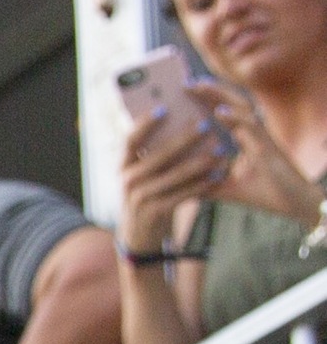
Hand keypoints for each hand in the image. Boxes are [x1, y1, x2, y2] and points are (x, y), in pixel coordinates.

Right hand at [120, 96, 232, 249]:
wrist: (139, 235)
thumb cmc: (146, 195)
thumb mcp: (141, 175)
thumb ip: (151, 154)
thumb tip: (178, 121)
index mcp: (123, 166)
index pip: (130, 140)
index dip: (145, 124)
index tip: (164, 108)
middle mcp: (128, 180)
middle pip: (158, 155)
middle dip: (183, 139)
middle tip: (205, 124)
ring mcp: (140, 198)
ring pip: (175, 174)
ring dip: (200, 161)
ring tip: (221, 149)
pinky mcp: (156, 212)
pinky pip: (184, 193)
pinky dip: (203, 183)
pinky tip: (219, 174)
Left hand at [192, 82, 324, 225]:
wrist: (295, 204)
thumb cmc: (265, 193)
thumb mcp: (226, 188)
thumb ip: (204, 183)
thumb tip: (175, 186)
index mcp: (244, 137)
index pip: (223, 112)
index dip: (206, 99)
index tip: (183, 91)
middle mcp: (253, 132)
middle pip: (230, 103)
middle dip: (209, 91)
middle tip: (185, 81)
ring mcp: (262, 137)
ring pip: (241, 107)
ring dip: (219, 95)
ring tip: (198, 86)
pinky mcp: (269, 146)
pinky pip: (252, 127)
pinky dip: (236, 118)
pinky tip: (219, 112)